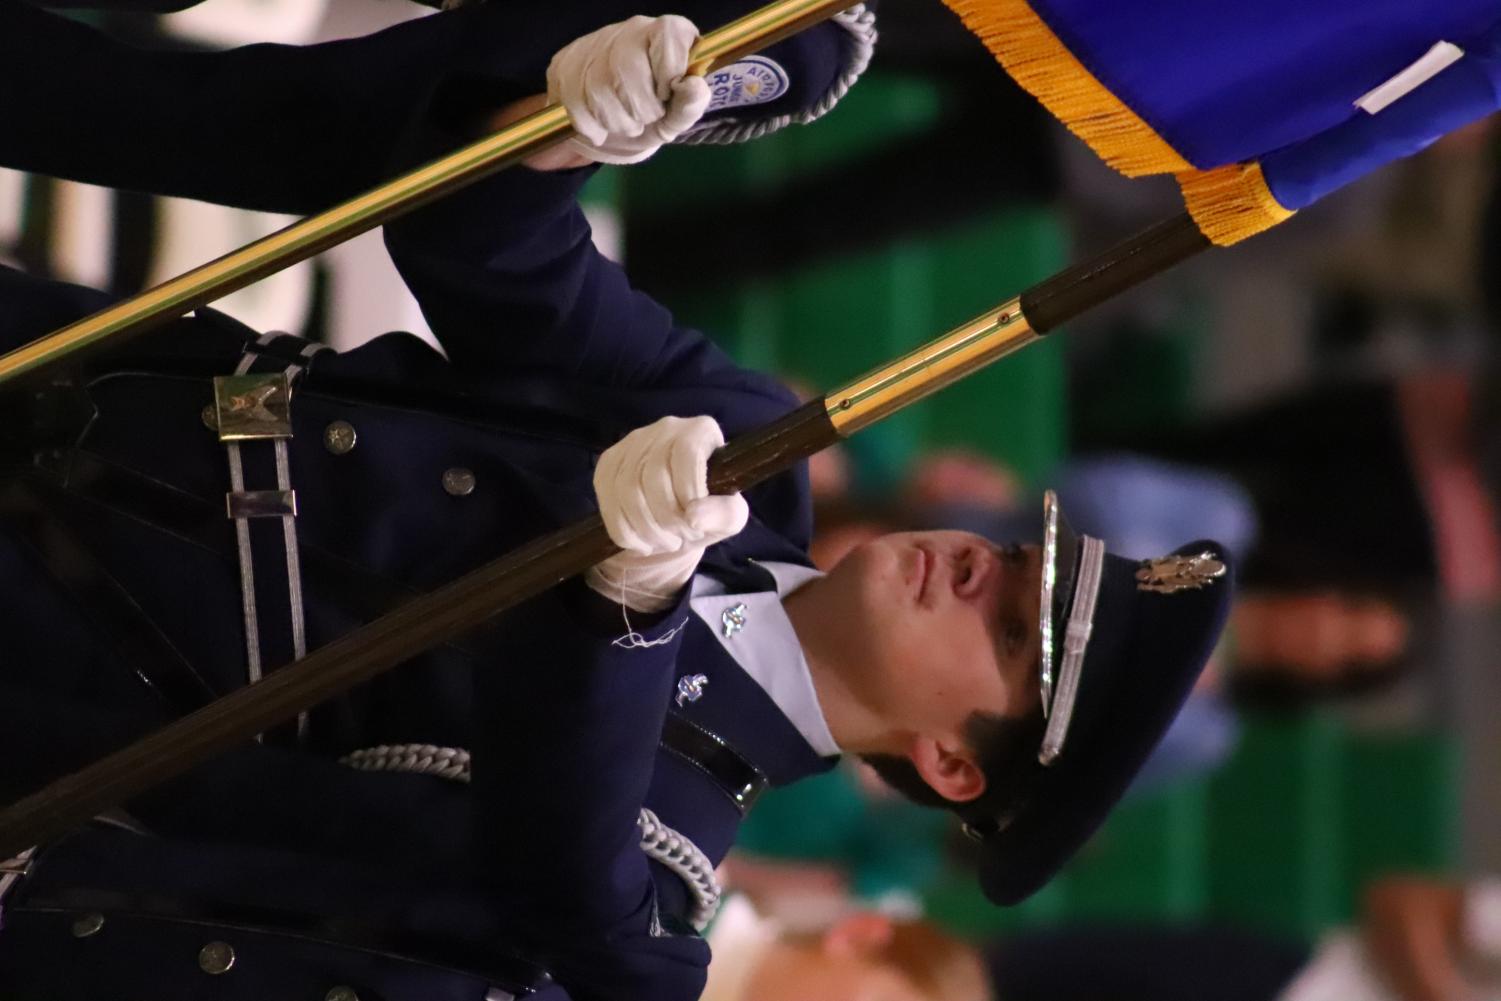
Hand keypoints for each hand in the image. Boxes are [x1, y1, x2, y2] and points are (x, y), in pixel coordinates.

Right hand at [546, 15, 710, 164]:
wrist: (609, 128)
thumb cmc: (651, 118)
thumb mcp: (676, 117)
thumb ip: (690, 104)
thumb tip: (693, 85)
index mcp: (666, 35)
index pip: (668, 33)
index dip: (669, 69)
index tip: (666, 94)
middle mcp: (630, 30)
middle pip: (627, 66)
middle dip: (639, 108)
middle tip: (643, 118)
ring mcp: (593, 44)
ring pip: (598, 87)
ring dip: (615, 121)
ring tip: (622, 123)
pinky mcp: (564, 64)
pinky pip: (573, 100)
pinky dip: (590, 126)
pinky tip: (599, 125)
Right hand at [588, 415, 747, 611]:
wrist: (677, 518)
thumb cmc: (708, 510)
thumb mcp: (730, 516)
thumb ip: (724, 514)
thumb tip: (695, 516)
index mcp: (701, 431)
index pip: (687, 452)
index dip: (689, 490)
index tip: (694, 520)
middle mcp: (666, 428)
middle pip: (654, 474)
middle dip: (666, 518)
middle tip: (680, 539)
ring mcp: (633, 442)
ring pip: (628, 487)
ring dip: (645, 527)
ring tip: (663, 542)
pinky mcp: (609, 462)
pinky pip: (607, 498)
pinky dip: (623, 529)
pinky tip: (640, 542)